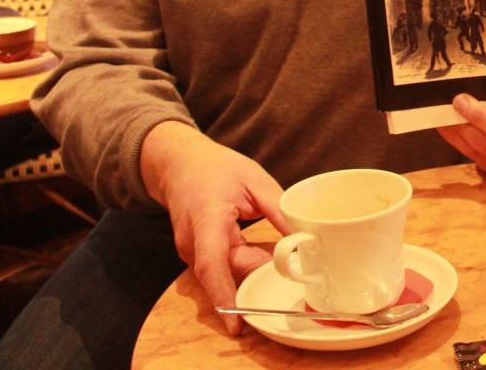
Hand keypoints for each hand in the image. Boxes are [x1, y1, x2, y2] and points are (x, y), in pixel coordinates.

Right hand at [140, 121, 288, 335]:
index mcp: (207, 219)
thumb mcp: (255, 180)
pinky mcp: (197, 253)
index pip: (213, 265)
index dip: (225, 295)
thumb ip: (279, 210)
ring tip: (283, 260)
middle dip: (258, 279)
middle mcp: (193, 242)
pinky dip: (245, 265)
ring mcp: (191, 250)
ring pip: (225, 273)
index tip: (238, 321)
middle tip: (293, 273)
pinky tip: (268, 256)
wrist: (180, 163)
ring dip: (253, 271)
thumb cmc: (217, 168)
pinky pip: (223, 267)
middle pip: (226, 273)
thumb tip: (305, 239)